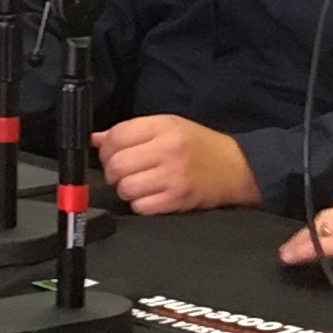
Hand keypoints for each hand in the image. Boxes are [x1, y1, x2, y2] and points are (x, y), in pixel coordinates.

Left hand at [94, 113, 260, 214]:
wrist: (237, 167)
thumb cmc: (200, 146)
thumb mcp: (170, 126)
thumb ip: (133, 130)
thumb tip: (96, 140)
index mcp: (165, 127)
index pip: (117, 135)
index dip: (106, 146)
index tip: (110, 152)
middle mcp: (168, 150)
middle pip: (117, 164)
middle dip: (113, 170)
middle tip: (123, 171)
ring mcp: (173, 178)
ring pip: (126, 187)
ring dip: (126, 188)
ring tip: (138, 184)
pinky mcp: (177, 200)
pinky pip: (140, 206)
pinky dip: (139, 204)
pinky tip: (150, 196)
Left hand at [280, 192, 332, 302]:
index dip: (326, 226)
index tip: (315, 237)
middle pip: (328, 217)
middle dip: (309, 233)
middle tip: (293, 247)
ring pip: (320, 229)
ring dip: (301, 242)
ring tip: (288, 254)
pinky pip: (318, 245)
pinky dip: (302, 252)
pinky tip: (291, 259)